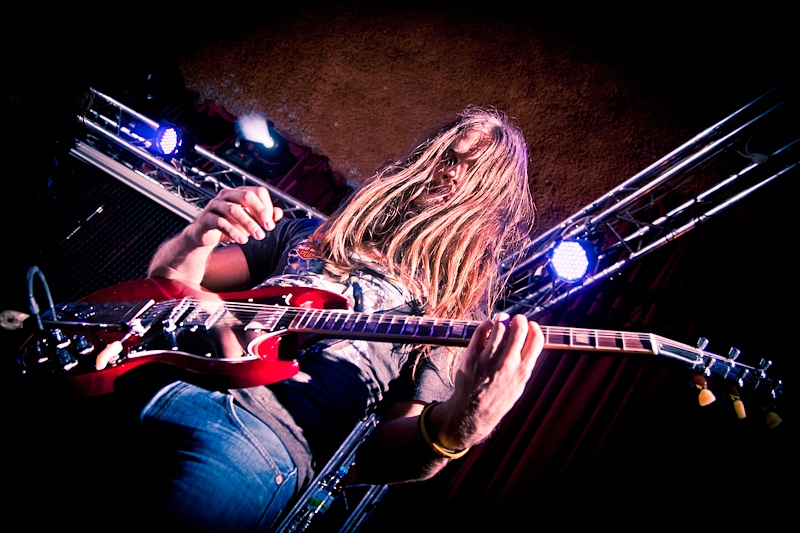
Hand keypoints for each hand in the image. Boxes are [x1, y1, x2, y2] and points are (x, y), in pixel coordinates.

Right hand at [188, 186, 283, 246]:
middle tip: (269, 228)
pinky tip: (242, 241)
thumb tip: (279, 213)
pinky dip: (233, 231)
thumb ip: (265, 217)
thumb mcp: (250, 222)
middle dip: (260, 212)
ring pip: (234, 209)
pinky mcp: (205, 218)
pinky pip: (220, 222)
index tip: (272, 223)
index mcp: (239, 192)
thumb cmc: (229, 226)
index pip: (258, 191)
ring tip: (259, 236)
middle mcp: (226, 195)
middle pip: (247, 196)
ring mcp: (214, 205)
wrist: (204, 236)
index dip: (267, 206)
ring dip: (249, 224)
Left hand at [439, 313, 543, 449]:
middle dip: (520, 320)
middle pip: (519, 329)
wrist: (473, 411)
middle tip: (517, 319)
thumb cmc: (498, 398)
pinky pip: (481, 330)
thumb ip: (525, 364)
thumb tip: (529, 340)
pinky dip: (487, 325)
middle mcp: (507, 363)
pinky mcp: (472, 355)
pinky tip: (488, 327)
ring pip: (500, 327)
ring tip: (502, 321)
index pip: (536, 340)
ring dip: (502, 320)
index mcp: (522, 371)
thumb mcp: (519, 385)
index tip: (532, 325)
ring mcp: (488, 358)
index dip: (535, 328)